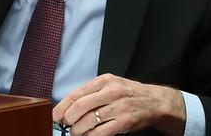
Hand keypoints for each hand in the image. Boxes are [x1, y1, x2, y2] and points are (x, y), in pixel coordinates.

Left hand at [52, 73, 185, 135]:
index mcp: (105, 80)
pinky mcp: (124, 122)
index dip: (63, 106)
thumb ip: (92, 92)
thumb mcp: (111, 85)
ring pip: (90, 120)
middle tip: (65, 124)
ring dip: (78, 129)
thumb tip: (69, 106)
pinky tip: (88, 135)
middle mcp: (111, 92)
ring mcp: (119, 107)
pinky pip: (101, 132)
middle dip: (68, 118)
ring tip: (76, 131)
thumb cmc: (129, 93)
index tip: (55, 114)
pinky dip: (91, 135)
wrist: (155, 102)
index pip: (78, 93)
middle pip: (81, 106)